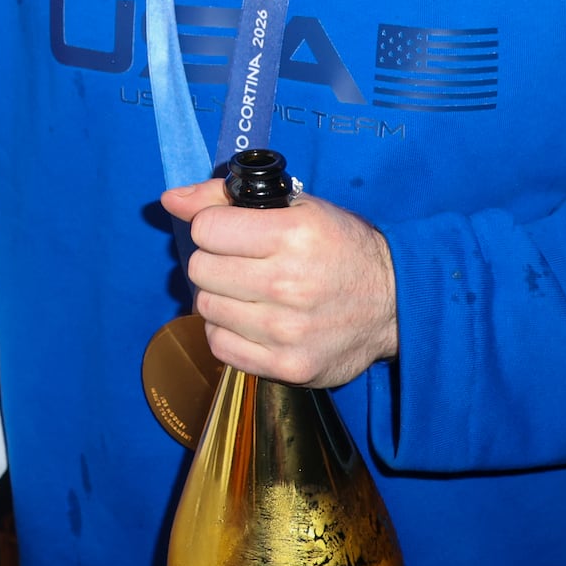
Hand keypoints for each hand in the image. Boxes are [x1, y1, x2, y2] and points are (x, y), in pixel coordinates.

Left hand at [161, 177, 398, 387]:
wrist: (395, 303)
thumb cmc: (341, 247)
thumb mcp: (295, 207)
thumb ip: (226, 199)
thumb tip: (170, 199)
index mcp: (291, 235)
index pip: (206, 229)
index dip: (213, 226)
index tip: (230, 232)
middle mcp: (287, 284)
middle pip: (200, 270)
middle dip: (213, 261)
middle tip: (238, 262)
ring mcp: (287, 331)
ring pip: (206, 309)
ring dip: (219, 297)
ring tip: (246, 291)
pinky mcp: (289, 366)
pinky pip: (221, 348)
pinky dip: (227, 332)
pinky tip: (249, 320)